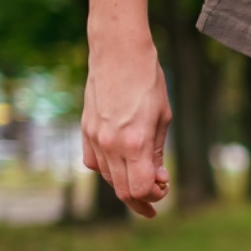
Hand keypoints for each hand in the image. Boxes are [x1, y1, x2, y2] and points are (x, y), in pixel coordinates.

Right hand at [81, 34, 171, 217]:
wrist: (118, 53)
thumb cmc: (148, 82)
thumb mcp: (163, 118)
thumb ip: (157, 152)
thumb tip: (158, 179)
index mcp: (134, 143)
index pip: (139, 189)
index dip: (153, 197)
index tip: (165, 188)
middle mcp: (110, 144)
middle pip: (122, 189)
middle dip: (142, 198)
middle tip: (158, 195)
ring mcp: (93, 137)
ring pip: (107, 177)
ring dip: (126, 183)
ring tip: (144, 177)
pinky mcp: (85, 129)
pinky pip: (93, 162)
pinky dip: (108, 169)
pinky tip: (122, 163)